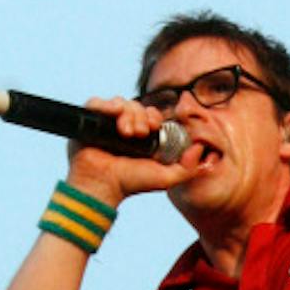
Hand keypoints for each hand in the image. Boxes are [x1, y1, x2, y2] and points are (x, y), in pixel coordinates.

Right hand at [65, 96, 204, 206]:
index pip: (150, 114)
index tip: (152, 128)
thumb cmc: (131, 184)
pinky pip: (97, 103)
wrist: (104, 186)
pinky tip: (113, 115)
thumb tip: (200, 148)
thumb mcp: (166, 177)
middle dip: (141, 116)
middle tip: (139, 133)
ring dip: (127, 114)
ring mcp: (106, 124)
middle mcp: (123, 128)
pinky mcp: (89, 121)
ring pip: (120, 103)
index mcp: (140, 137)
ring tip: (126, 133)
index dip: (153, 117)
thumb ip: (187, 167)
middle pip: (136, 106)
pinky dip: (106, 105)